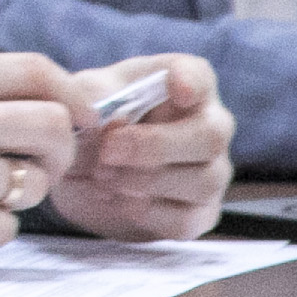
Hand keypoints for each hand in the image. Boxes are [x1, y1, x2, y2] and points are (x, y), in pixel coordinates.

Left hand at [41, 54, 232, 240]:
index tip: (177, 90)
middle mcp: (210, 126)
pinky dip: (147, 212)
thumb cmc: (96, 122)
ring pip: (202, 181)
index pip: (200, 76)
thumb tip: (99, 108)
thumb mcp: (84, 99)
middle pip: (210, 136)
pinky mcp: (201, 214)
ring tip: (103, 177)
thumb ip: (89, 96)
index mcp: (182, 85)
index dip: (192, 82)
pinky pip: (187, 219)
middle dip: (155, 146)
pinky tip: (118, 199)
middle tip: (108, 151)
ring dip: (145, 181)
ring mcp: (212, 172)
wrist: (86, 175)